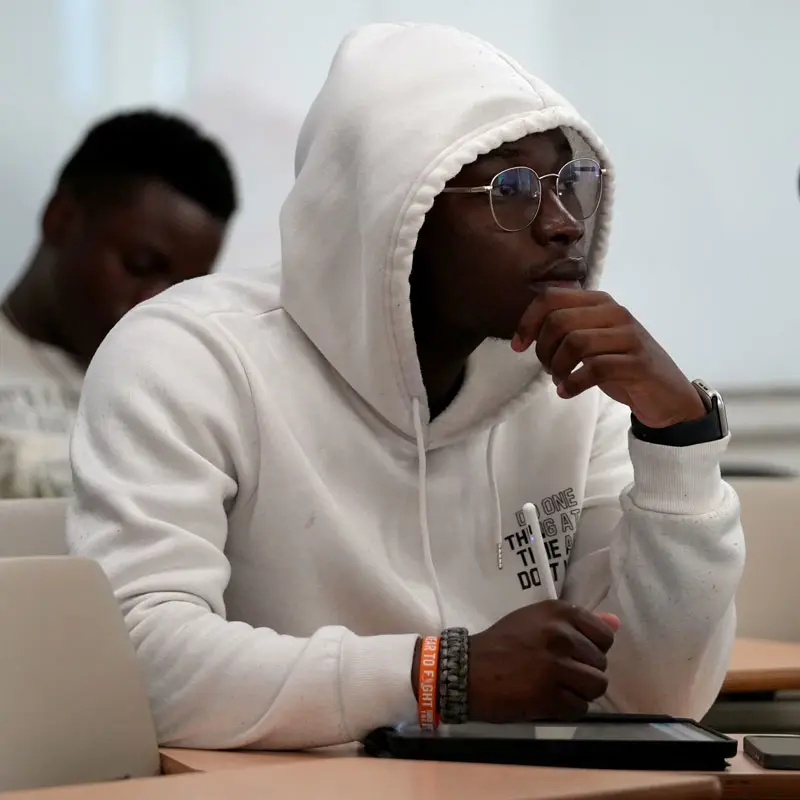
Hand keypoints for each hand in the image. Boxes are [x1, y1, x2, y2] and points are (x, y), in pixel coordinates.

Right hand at [467, 601, 619, 721]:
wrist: (467, 669)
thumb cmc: (502, 643)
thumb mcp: (537, 620)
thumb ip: (578, 623)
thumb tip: (616, 623)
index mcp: (559, 612)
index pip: (604, 636)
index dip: (592, 649)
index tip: (572, 653)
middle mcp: (561, 635)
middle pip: (601, 664)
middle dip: (584, 672)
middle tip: (557, 672)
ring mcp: (556, 666)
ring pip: (596, 687)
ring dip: (579, 692)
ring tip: (556, 688)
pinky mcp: (550, 696)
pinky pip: (580, 709)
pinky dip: (567, 709)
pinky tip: (547, 700)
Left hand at [511, 288, 706, 428]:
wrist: (666, 394)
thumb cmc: (620, 365)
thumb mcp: (591, 341)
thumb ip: (566, 329)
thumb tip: (526, 332)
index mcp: (599, 302)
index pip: (551, 297)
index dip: (527, 321)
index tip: (518, 346)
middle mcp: (615, 313)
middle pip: (559, 321)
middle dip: (543, 349)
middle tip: (548, 369)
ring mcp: (629, 336)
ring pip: (575, 343)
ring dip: (557, 367)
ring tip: (560, 380)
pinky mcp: (638, 363)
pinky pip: (595, 368)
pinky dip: (573, 383)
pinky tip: (567, 391)